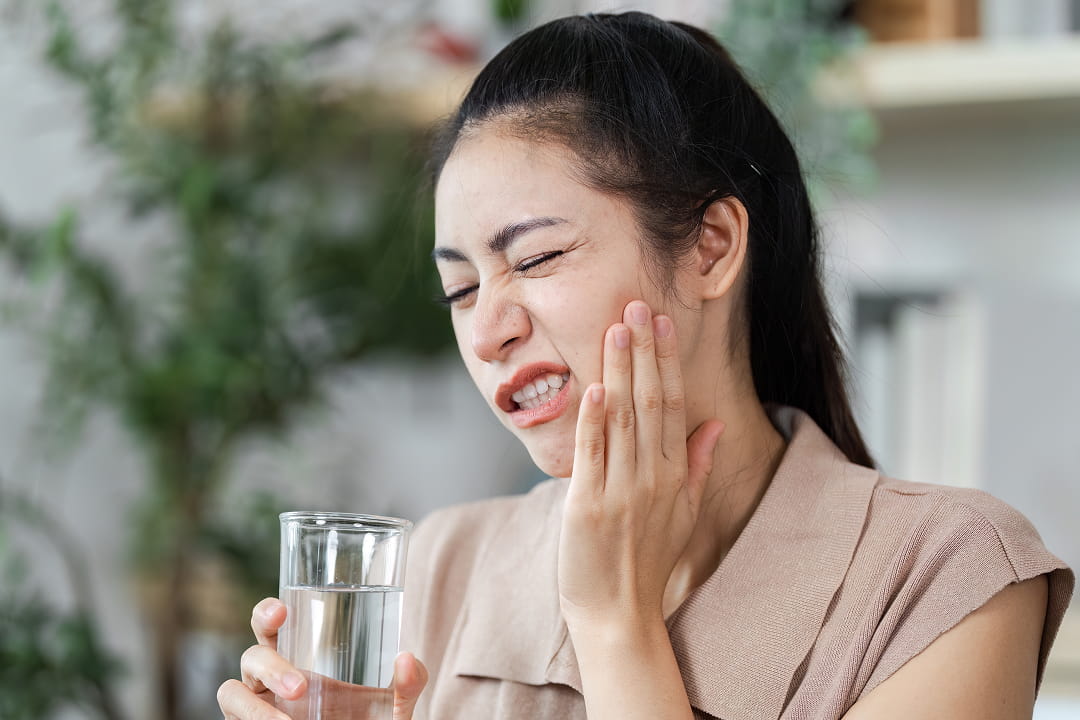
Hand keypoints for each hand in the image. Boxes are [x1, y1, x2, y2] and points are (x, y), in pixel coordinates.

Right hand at [217, 597, 427, 719]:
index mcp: (300, 657)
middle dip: (270, 665)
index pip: (271, 624)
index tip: (283, 609)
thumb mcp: (395, 706)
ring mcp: (260, 707)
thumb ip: (408, 684)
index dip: (267, 612)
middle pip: (251, 655)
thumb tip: (407, 659)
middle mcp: (273, 680)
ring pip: (231, 692)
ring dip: (253, 708)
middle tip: (301, 688)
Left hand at [557, 301, 723, 628]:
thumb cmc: (649, 561)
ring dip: (619, 370)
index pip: (672, 404)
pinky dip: (594, 420)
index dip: (665, 361)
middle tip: (636, 305)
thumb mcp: (684, 513)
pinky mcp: (587, 506)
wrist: (618, 614)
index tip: (660, 322)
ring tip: (615, 327)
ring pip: (622, 419)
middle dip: (642, 351)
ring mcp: (620, 491)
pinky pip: (592, 455)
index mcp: (673, 475)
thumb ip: (698, 465)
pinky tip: (595, 386)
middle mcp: (651, 478)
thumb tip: (716, 424)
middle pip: (649, 402)